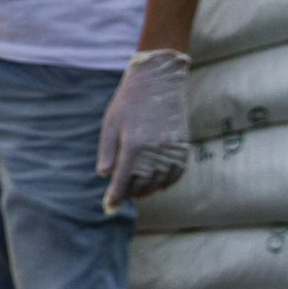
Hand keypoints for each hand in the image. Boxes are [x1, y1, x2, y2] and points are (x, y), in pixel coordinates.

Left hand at [98, 49, 192, 212]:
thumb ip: (108, 151)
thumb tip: (104, 175)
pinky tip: (156, 183)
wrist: (159, 80)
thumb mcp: (111, 123)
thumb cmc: (129, 101)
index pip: (123, 181)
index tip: (108, 208)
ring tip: (135, 190)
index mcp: (134, 145)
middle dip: (129, 194)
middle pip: (141, 185)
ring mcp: (171, 149)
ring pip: (159, 182)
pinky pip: (176, 174)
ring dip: (146, 190)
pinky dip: (165, 182)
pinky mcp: (183, 146)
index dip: (115, 197)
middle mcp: (154, 151)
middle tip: (120, 195)